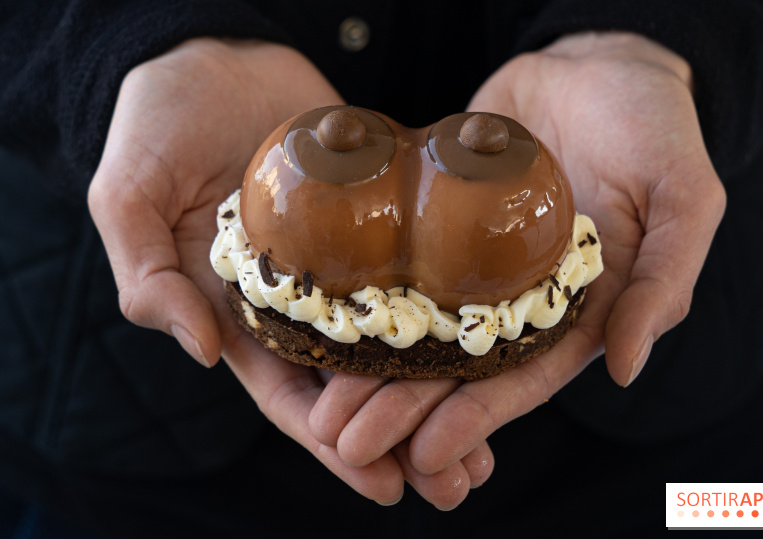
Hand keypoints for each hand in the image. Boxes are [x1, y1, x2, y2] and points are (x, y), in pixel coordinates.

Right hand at [87, 38, 491, 505]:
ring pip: (397, 344)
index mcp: (240, 312)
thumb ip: (149, 273)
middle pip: (355, 387)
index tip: (384, 486)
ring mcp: (343, 262)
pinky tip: (497, 338)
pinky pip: (420, 273)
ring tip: (487, 439)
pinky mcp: (377, 221)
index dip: (334, 445)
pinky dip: (453, 313)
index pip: (289, 396)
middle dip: (403, 437)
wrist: (212, 54)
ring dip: (439, 392)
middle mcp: (299, 300)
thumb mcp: (129, 195)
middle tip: (459, 481)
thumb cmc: (158, 121)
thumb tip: (200, 352)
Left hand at [310, 31, 725, 496]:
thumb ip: (663, 281)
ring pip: (416, 326)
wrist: (599, 60)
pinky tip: (320, 322)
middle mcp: (519, 296)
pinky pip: (397, 263)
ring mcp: (474, 259)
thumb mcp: (684, 199)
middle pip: (456, 365)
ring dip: (371, 370)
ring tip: (322, 404)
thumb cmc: (655, 125)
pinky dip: (362, 298)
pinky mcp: (440, 218)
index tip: (427, 455)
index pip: (524, 378)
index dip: (477, 419)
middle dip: (405, 408)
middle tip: (348, 439)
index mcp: (578, 308)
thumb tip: (626, 368)